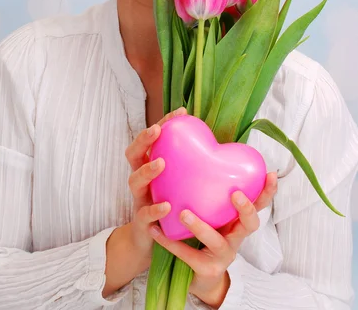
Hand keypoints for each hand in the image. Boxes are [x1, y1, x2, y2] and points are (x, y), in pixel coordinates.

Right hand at [125, 107, 187, 265]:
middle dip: (143, 139)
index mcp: (150, 166)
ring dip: (146, 170)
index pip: (152, 139)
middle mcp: (141, 180)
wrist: (153, 243)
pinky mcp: (142, 224)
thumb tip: (219, 141)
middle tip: (157, 130)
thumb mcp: (179, 182)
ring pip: (134, 181)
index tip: (181, 111)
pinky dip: (154, 210)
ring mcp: (139, 200)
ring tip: (160, 163)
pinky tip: (165, 206)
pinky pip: (144, 215)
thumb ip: (190, 164)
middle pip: (133, 153)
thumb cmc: (172, 204)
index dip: (164, 123)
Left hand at [149, 171, 277, 307]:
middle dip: (246, 209)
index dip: (267, 191)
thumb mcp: (215, 213)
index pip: (260, 204)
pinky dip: (171, 242)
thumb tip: (204, 150)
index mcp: (240, 221)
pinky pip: (188, 255)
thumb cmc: (208, 234)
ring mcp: (223, 255)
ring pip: (217, 241)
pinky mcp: (206, 269)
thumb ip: (213, 192)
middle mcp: (237, 237)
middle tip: (236, 194)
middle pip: (251, 224)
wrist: (201, 275)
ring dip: (200, 226)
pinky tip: (156, 230)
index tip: (270, 173)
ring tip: (183, 213)